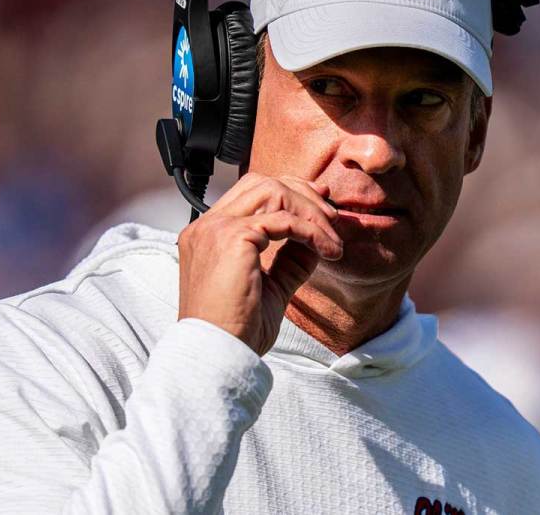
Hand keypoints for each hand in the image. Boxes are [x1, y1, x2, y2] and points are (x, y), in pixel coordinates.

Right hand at [176, 174, 342, 354]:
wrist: (218, 355)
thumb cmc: (237, 332)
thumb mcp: (270, 288)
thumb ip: (288, 261)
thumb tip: (316, 241)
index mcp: (208, 236)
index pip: (250, 194)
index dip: (289, 193)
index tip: (320, 207)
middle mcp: (207, 226)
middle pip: (261, 183)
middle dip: (302, 194)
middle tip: (332, 218)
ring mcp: (216, 229)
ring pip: (273, 192)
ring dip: (310, 211)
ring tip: (331, 238)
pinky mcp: (233, 238)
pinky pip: (284, 220)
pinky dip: (312, 231)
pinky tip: (328, 252)